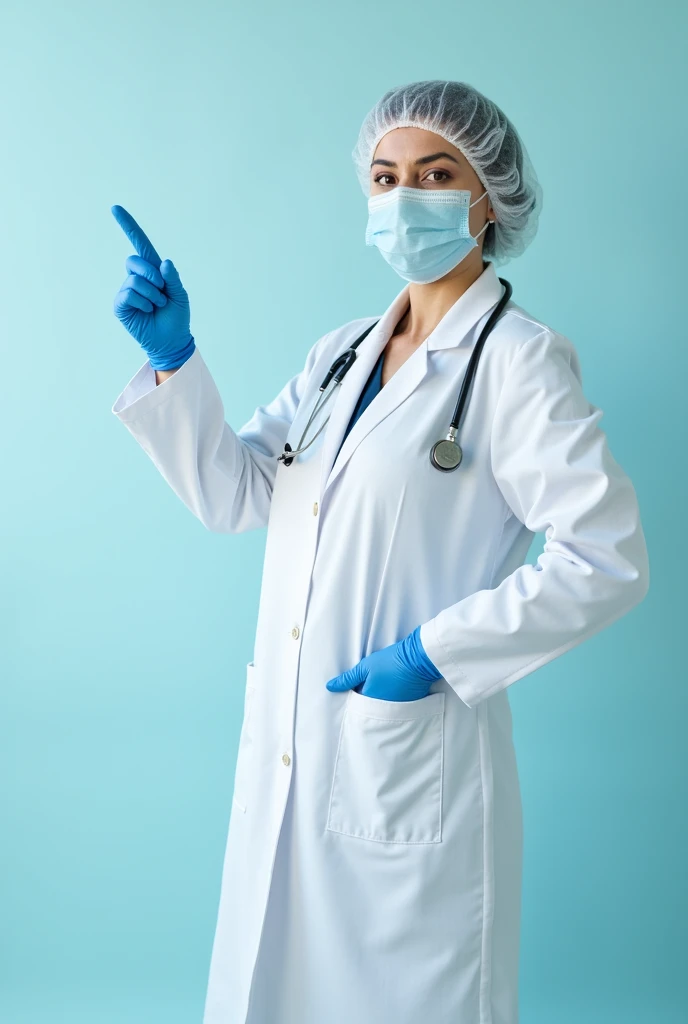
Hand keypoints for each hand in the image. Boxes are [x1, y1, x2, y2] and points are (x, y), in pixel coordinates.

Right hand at [111, 205, 194, 370]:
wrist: (171, 340)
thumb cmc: (176, 317)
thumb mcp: (180, 295)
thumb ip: (173, 278)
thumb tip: (163, 263)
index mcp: (153, 270)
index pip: (138, 243)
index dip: (128, 226)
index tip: (115, 208)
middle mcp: (136, 277)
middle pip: (134, 261)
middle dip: (152, 276)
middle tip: (163, 294)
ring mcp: (127, 291)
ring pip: (134, 280)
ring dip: (152, 294)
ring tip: (157, 306)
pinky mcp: (121, 305)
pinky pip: (128, 294)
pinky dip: (142, 302)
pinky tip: (147, 311)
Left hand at [325, 626, 441, 701]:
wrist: (418, 658)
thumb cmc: (390, 661)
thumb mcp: (365, 667)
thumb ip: (347, 679)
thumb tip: (330, 687)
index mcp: (370, 700)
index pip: (357, 702)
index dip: (356, 691)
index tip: (358, 683)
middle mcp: (383, 709)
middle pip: (370, 705)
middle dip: (368, 696)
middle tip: (372, 682)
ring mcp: (397, 708)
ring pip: (382, 705)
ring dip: (380, 696)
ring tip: (383, 681)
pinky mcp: (408, 704)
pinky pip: (395, 704)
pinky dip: (392, 697)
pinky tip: (393, 684)